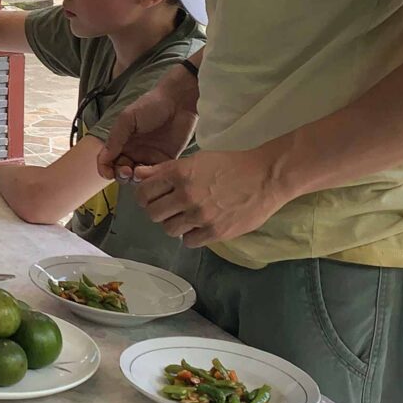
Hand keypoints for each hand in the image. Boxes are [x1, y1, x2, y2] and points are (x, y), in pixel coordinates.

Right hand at [95, 75, 199, 182]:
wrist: (179, 102)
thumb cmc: (151, 105)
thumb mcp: (127, 119)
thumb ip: (115, 139)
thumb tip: (103, 159)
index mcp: (121, 141)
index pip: (107, 161)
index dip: (105, 169)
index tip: (108, 174)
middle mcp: (133, 151)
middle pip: (121, 171)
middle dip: (121, 175)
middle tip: (127, 171)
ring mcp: (149, 157)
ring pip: (137, 177)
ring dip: (135, 179)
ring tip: (139, 172)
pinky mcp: (165, 161)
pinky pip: (156, 175)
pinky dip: (152, 178)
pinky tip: (152, 173)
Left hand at [133, 148, 290, 247]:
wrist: (265, 177)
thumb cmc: (230, 165)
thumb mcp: (196, 160)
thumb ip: (164, 169)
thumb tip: (137, 174)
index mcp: (179, 173)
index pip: (144, 192)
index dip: (145, 196)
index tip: (152, 198)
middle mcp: (186, 195)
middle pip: (153, 214)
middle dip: (159, 211)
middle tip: (171, 208)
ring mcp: (201, 216)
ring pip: (169, 229)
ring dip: (175, 224)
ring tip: (188, 217)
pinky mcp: (215, 232)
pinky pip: (188, 241)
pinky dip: (191, 235)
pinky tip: (200, 226)